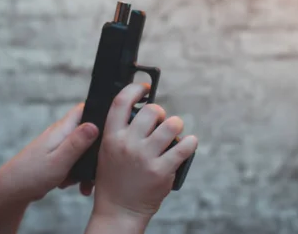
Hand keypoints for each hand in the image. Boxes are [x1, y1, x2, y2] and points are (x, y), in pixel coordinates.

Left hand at [0, 103, 99, 203]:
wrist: (11, 190)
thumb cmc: (32, 174)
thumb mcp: (59, 160)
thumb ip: (77, 143)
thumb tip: (95, 125)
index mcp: (62, 129)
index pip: (84, 109)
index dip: (101, 111)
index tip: (115, 123)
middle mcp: (61, 134)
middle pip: (88, 132)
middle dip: (96, 149)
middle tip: (99, 167)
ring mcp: (58, 146)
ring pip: (82, 151)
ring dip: (86, 166)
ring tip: (83, 183)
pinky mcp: (56, 158)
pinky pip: (74, 162)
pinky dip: (76, 173)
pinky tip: (71, 185)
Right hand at [92, 83, 197, 223]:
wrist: (119, 208)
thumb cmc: (113, 178)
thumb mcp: (106, 150)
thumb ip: (119, 130)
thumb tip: (138, 108)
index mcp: (111, 136)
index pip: (121, 101)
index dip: (135, 89)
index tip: (144, 88)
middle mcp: (127, 144)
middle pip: (151, 111)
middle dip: (160, 112)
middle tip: (160, 120)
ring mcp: (145, 157)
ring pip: (171, 126)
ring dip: (176, 125)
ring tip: (174, 131)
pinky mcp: (162, 171)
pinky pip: (183, 148)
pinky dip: (190, 143)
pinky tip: (189, 143)